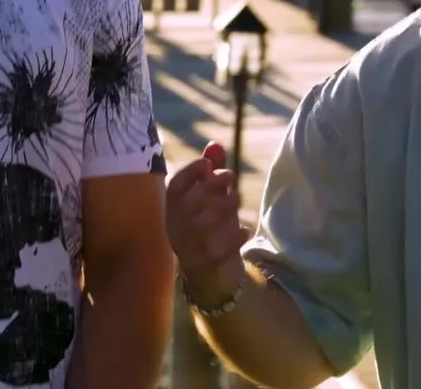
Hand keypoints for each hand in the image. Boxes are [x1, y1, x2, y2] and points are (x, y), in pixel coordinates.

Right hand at [166, 142, 248, 304]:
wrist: (215, 275)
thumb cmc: (213, 229)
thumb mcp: (214, 199)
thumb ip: (213, 174)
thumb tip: (215, 144)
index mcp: (174, 210)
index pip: (174, 188)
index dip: (189, 172)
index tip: (208, 163)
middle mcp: (176, 229)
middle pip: (187, 204)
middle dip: (210, 186)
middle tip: (230, 176)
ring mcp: (188, 249)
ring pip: (200, 227)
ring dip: (222, 208)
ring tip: (237, 199)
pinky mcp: (205, 267)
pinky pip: (216, 253)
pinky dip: (233, 239)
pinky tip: (246, 230)